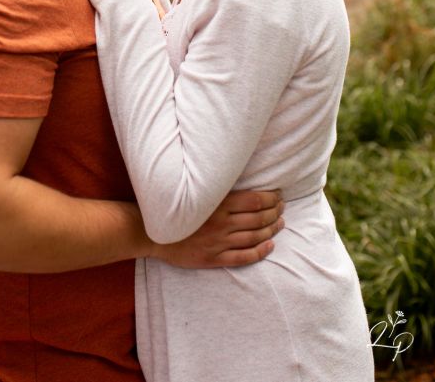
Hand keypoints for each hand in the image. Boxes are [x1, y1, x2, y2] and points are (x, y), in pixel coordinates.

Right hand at [149, 190, 283, 268]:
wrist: (152, 232)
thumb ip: (216, 188)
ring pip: (254, 237)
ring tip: (280, 223)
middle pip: (258, 218)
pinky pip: (243, 257)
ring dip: (271, 230)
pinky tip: (270, 246)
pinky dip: (260, 252)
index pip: (254, 200)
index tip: (278, 195)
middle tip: (282, 208)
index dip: (271, 198)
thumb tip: (235, 177)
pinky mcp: (214, 258)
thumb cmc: (173, 208)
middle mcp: (221, 223)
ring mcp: (219, 242)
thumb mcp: (194, 191)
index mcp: (218, 203)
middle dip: (275, 212)